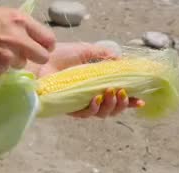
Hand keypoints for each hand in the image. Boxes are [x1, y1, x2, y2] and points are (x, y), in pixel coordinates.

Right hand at [0, 7, 55, 74]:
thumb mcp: (0, 14)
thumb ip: (18, 26)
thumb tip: (31, 38)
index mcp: (20, 20)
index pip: (48, 39)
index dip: (45, 46)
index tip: (39, 48)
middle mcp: (18, 38)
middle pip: (41, 57)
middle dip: (33, 58)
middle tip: (21, 55)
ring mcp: (8, 55)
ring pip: (21, 65)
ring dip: (11, 62)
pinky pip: (4, 72)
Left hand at [26, 42, 144, 118]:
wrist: (38, 60)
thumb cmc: (57, 56)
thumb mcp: (84, 51)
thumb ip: (102, 55)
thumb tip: (119, 59)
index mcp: (95, 85)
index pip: (116, 96)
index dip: (129, 101)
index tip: (140, 101)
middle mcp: (89, 97)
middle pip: (111, 110)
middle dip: (121, 104)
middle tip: (121, 93)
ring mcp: (79, 104)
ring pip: (100, 114)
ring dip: (110, 106)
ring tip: (110, 93)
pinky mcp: (68, 108)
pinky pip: (84, 114)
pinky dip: (93, 108)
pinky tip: (96, 99)